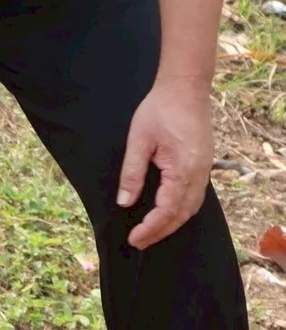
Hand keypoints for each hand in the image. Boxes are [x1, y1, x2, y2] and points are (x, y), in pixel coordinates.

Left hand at [116, 78, 213, 249]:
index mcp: (184, 168)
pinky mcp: (203, 164)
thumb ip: (132, 173)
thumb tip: (125, 201)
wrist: (185, 87)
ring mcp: (205, 169)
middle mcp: (199, 172)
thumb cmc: (159, 109)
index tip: (133, 238)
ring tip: (150, 234)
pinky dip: (181, 211)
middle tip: (138, 243)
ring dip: (172, 224)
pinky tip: (167, 215)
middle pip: (182, 214)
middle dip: (160, 231)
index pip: (167, 209)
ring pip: (192, 207)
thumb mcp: (138, 140)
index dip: (151, 227)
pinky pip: (195, 196)